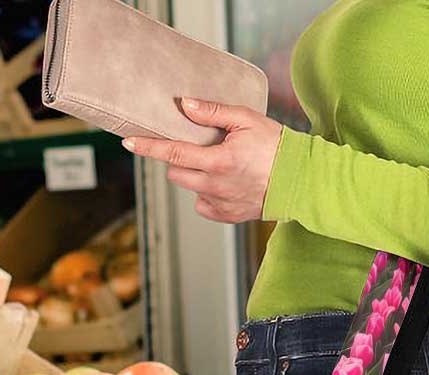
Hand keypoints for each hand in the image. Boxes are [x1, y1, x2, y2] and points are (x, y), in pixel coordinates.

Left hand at [121, 97, 282, 222]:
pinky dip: (207, 193)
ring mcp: (220, 204)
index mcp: (218, 161)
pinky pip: (203, 205)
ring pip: (190, 188)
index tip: (128, 143)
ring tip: (217, 164)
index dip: (148, 147)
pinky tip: (224, 183)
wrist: (300, 181)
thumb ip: (212, 112)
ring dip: (194, 175)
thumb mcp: (246, 119)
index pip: (173, 153)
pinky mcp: (227, 216)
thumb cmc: (276, 146)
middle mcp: (215, 186)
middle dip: (178, 159)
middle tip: (196, 147)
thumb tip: (184, 105)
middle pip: (176, 173)